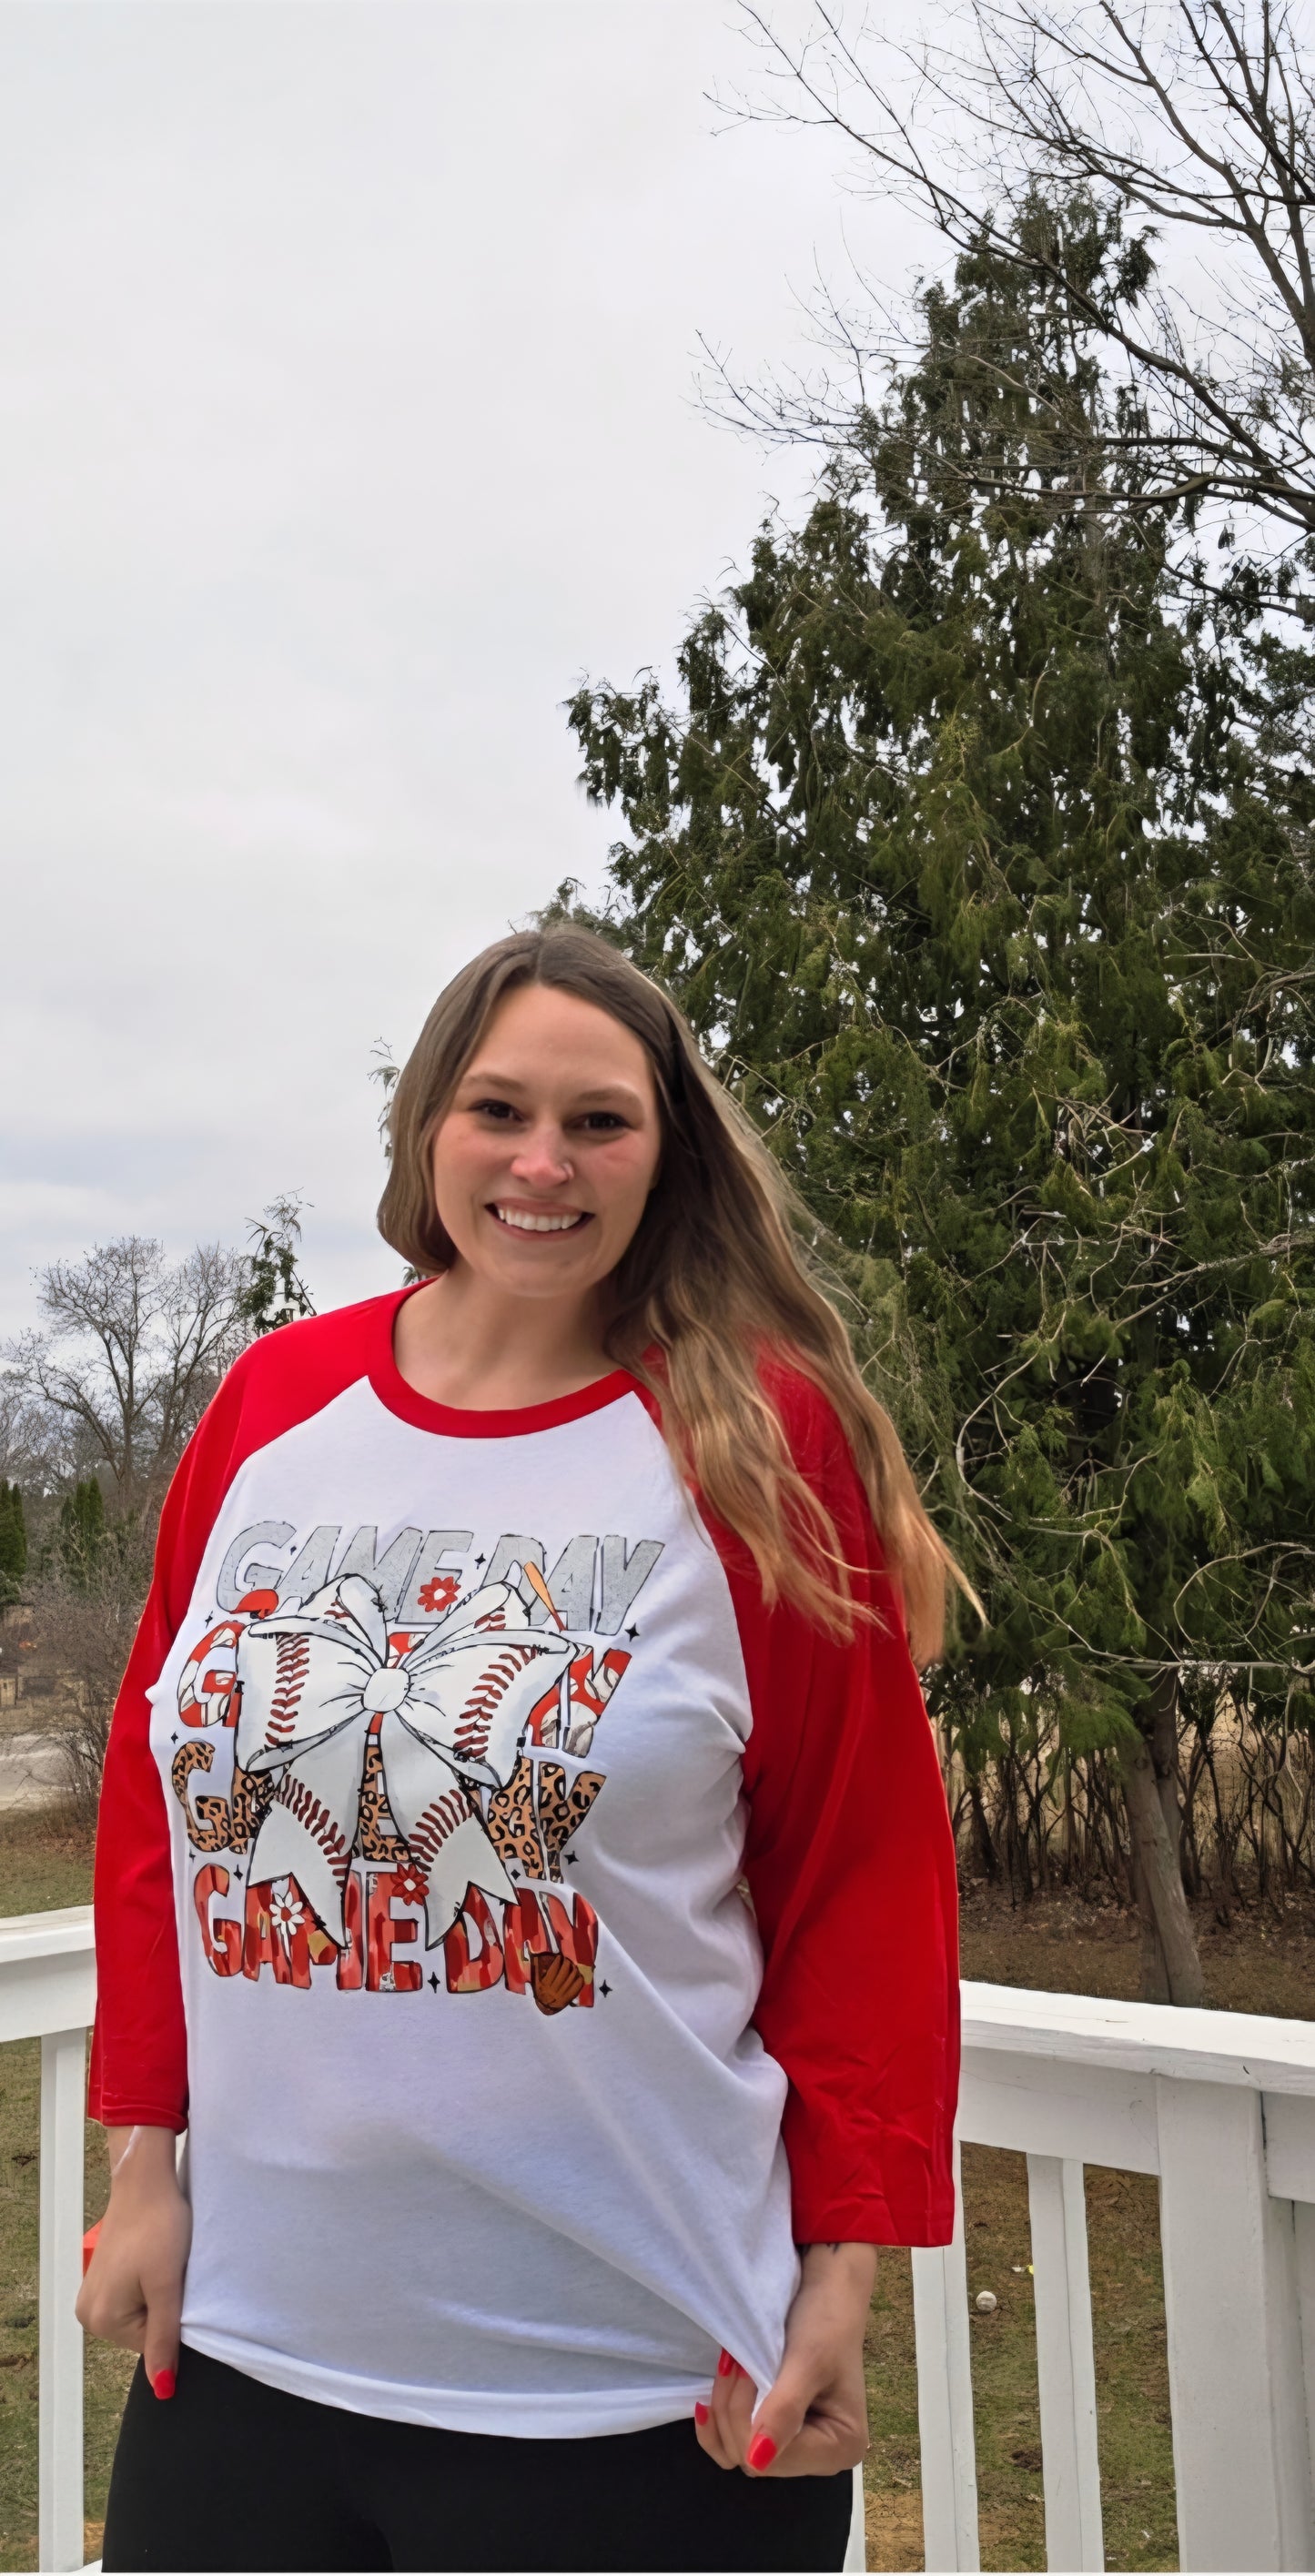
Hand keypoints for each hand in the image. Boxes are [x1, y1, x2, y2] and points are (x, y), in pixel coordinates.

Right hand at [76, 2126, 190, 2396]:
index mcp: (101, 2321)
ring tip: (164, 2262)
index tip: (178, 2286)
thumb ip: (164, 2339)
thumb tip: (162, 2390)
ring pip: (142, 2314)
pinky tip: (156, 2258)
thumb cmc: (159, 2227)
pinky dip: (151, 2283)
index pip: (153, 2347)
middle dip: (165, 2307)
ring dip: (159, 2294)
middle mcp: (89, 2313)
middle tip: (172, 2271)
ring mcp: (92, 2294)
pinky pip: (134, 2296)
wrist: (145, 2180)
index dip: (175, 2319)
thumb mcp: (167, 2286)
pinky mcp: (102, 2278)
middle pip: (144, 2332)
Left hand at [695, 2243, 874, 2477]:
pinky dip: (719, 2421)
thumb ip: (784, 2412)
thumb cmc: (826, 2320)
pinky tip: (707, 2402)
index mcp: (840, 2448)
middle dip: (733, 2411)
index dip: (746, 2421)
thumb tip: (757, 2461)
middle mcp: (821, 2457)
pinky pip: (736, 2443)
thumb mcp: (808, 2361)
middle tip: (733, 2362)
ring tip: (730, 2366)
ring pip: (738, 2451)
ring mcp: (798, 2446)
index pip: (773, 2461)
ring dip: (724, 2409)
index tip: (743, 2369)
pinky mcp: (777, 2429)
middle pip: (753, 2460)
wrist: (826, 2290)